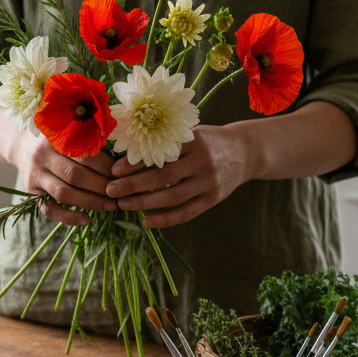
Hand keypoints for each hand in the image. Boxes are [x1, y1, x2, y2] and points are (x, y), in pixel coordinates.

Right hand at [11, 131, 116, 225]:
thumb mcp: (69, 131)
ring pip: (64, 193)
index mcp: (55, 137)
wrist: (23, 146)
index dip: (104, 166)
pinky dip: (68, 217)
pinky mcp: (31, 192)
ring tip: (110, 206)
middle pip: (75, 175)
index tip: (121, 174)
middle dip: (100, 186)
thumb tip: (120, 160)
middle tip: (118, 193)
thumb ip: (89, 140)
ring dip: (90, 202)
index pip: (83, 154)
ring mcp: (35, 175)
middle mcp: (42, 156)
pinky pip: (49, 209)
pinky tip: (86, 220)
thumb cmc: (57, 140)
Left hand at [106, 125, 251, 227]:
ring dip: (144, 203)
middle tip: (110, 190)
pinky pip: (186, 213)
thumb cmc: (209, 141)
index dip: (134, 163)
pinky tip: (146, 222)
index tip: (113, 170)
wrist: (246, 151)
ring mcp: (209, 182)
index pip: (158, 154)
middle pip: (162, 177)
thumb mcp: (192, 134)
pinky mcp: (213, 199)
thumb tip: (128, 155)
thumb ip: (168, 143)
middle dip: (133, 185)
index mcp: (193, 141)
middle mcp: (202, 161)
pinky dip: (165, 220)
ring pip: (172, 197)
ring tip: (122, 205)